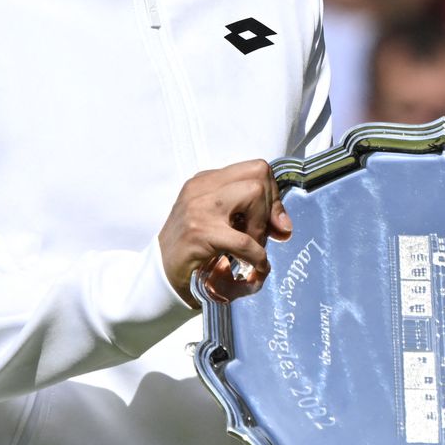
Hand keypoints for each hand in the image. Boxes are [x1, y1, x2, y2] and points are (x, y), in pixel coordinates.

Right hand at [158, 161, 289, 305]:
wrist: (159, 276)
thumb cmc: (192, 250)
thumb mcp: (221, 224)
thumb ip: (250, 216)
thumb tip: (285, 227)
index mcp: (206, 181)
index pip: (256, 168)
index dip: (272, 194)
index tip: (272, 221)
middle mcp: (201, 188)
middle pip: (258, 174)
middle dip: (270, 207)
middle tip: (262, 236)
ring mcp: (199, 208)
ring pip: (253, 193)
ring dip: (261, 227)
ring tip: (253, 249)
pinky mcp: (200, 233)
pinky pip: (245, 241)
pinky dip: (258, 257)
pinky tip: (256, 268)